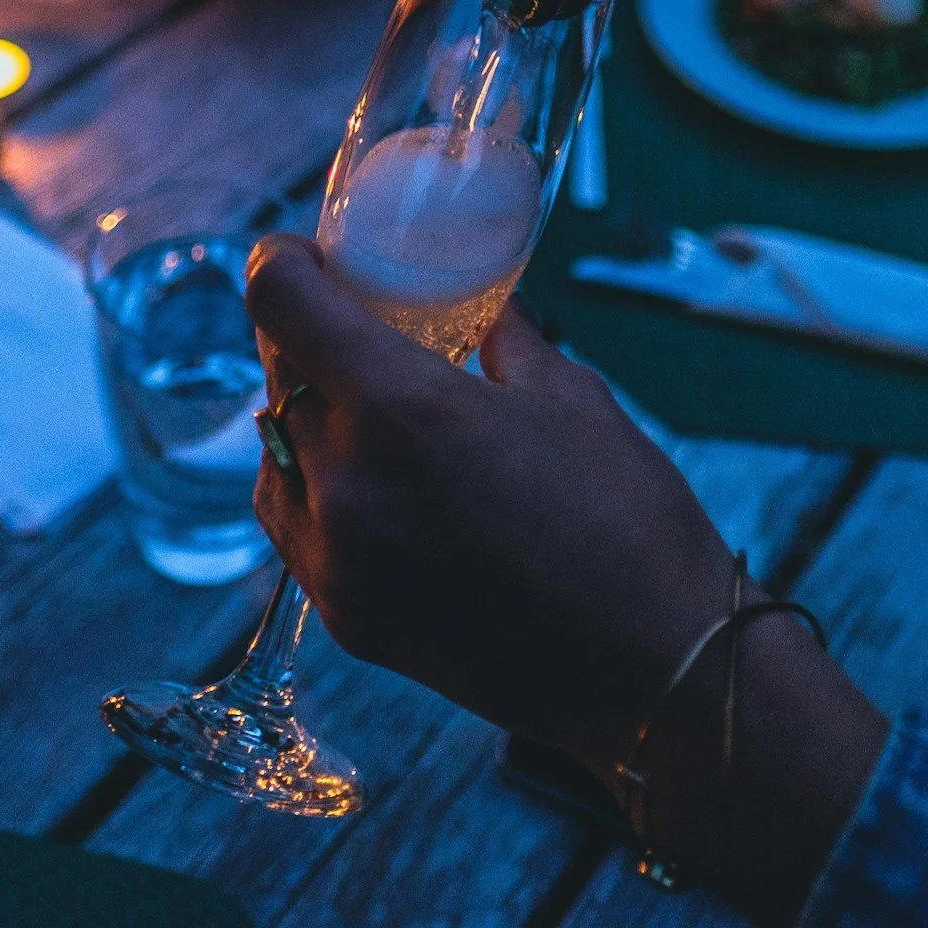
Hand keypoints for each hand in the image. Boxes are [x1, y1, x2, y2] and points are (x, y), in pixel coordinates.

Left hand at [244, 232, 741, 767]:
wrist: (654, 671)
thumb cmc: (629, 523)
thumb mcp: (570, 397)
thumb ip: (500, 339)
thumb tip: (478, 304)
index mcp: (401, 408)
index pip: (279, 302)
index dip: (279, 262)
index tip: (300, 256)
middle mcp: (346, 482)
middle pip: (276, 374)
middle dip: (304, 339)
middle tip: (350, 325)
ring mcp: (337, 559)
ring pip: (274, 453)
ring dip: (305, 417)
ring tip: (369, 411)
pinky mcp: (345, 615)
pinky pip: (295, 527)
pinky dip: (316, 489)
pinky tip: (376, 481)